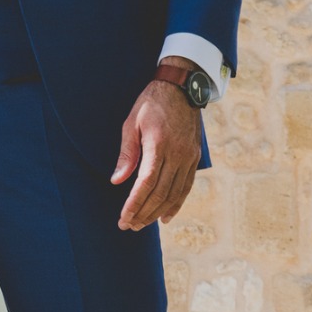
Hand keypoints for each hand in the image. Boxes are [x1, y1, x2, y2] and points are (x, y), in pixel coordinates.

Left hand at [112, 60, 204, 230]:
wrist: (183, 86)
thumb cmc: (152, 103)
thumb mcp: (132, 122)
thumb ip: (126, 153)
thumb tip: (117, 180)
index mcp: (159, 145)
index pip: (146, 183)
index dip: (135, 204)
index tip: (123, 218)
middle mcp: (177, 154)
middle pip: (160, 193)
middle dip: (143, 213)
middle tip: (129, 225)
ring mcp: (189, 157)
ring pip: (174, 194)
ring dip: (157, 212)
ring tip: (142, 224)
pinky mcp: (194, 158)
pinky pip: (186, 187)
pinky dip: (176, 204)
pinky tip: (165, 217)